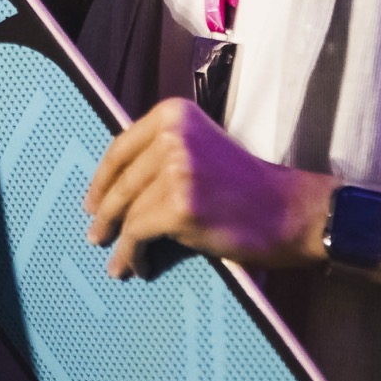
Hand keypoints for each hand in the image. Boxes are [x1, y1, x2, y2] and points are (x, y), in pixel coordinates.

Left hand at [81, 97, 336, 278]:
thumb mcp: (200, 149)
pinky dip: (132, 254)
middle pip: (121, 181)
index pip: (122, 148)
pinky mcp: (180, 207)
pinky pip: (138, 235)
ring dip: (119, 240)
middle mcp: (172, 135)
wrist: (289, 210)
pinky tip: (135, 267)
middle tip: (95, 234)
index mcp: (173, 113)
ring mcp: (176, 169)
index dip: (102, 179)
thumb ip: (162, 153)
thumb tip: (113, 183)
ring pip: (127, 211)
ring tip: (115, 259)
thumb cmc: (246, 186)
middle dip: (104, 212)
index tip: (91, 201)